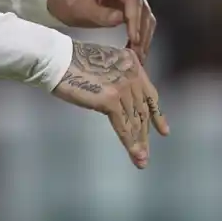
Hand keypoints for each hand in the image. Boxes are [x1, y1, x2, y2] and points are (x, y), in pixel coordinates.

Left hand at [47, 0, 155, 61]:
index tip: (134, 39)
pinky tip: (138, 47)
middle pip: (142, 7)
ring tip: (139, 54)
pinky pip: (141, 16)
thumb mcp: (82, 9)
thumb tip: (121, 20)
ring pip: (145, 13)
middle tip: (139, 53)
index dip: (135, 21)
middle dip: (141, 32)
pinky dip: (141, 32)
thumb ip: (102, 14)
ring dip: (144, 35)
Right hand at [49, 42, 166, 167]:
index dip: (157, 115)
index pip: (149, 94)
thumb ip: (117, 76)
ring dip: (139, 143)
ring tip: (142, 161)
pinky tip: (136, 156)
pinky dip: (130, 143)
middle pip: (142, 110)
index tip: (164, 131)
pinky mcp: (111, 100)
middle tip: (146, 153)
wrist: (57, 60)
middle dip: (145, 134)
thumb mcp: (104, 62)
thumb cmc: (72, 61)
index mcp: (133, 62)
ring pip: (134, 121)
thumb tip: (120, 97)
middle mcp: (133, 74)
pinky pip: (123, 126)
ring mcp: (124, 87)